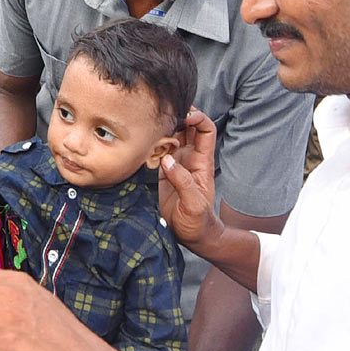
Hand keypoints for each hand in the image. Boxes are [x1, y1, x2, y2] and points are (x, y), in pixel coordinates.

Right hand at [156, 109, 220, 254]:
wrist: (193, 237)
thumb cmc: (199, 223)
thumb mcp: (194, 204)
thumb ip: (183, 181)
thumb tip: (168, 160)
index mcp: (202, 162)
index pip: (206, 130)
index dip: (198, 118)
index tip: (184, 115)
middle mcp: (190, 159)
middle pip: (188, 128)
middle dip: (177, 116)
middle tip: (161, 113)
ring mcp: (177, 164)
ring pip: (172, 137)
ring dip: (162, 129)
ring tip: (149, 125)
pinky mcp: (164, 172)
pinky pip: (159, 151)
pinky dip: (151, 144)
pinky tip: (143, 143)